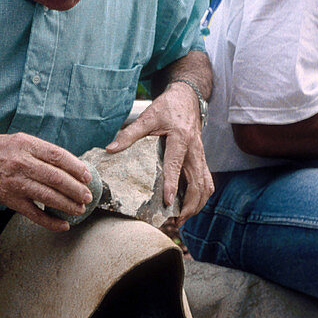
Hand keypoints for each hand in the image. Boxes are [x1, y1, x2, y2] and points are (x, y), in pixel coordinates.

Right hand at [0, 133, 94, 230]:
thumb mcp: (19, 141)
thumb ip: (41, 151)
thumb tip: (70, 166)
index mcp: (26, 145)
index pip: (58, 156)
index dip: (76, 167)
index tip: (88, 176)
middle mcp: (21, 163)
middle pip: (57, 178)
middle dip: (77, 189)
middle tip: (87, 196)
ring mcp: (15, 183)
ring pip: (49, 196)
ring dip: (68, 205)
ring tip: (80, 209)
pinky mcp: (9, 200)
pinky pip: (35, 214)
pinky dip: (51, 221)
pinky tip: (63, 225)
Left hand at [105, 83, 212, 222]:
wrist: (187, 98)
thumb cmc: (167, 107)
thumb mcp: (147, 117)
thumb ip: (129, 134)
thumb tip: (111, 149)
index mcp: (180, 138)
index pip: (176, 165)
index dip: (172, 184)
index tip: (167, 201)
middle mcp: (194, 150)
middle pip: (198, 182)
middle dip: (190, 204)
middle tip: (176, 219)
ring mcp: (201, 156)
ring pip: (206, 185)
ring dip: (197, 204)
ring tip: (183, 218)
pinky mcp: (202, 160)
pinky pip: (206, 182)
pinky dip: (200, 197)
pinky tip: (189, 206)